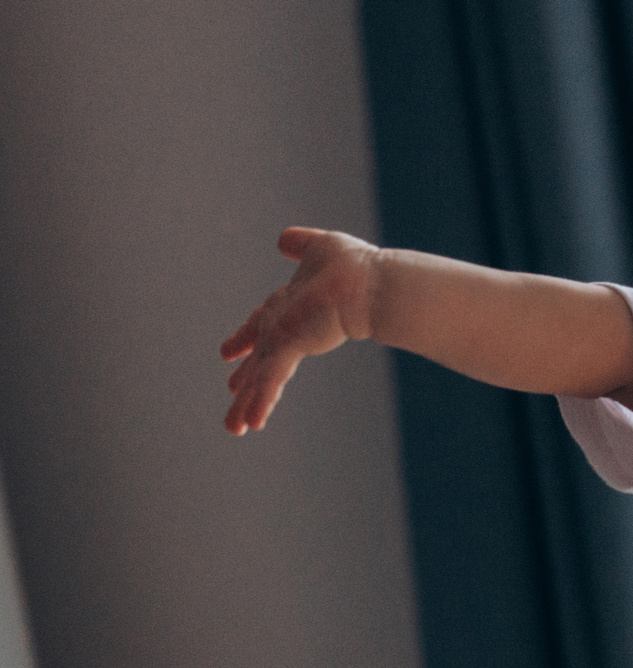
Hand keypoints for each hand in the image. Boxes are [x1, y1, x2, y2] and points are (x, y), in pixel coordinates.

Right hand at [220, 228, 380, 433]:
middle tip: (233, 393)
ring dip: (246, 404)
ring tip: (234, 429)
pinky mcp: (290, 346)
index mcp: (290, 306)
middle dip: (246, 379)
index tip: (226, 352)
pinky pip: (269, 379)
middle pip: (261, 359)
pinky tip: (252, 425)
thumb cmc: (355, 265)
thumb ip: (300, 245)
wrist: (370, 282)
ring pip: (262, 379)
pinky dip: (259, 402)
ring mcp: (289, 339)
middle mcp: (287, 326)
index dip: (243, 337)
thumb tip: (283, 239)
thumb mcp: (320, 248)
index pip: (261, 324)